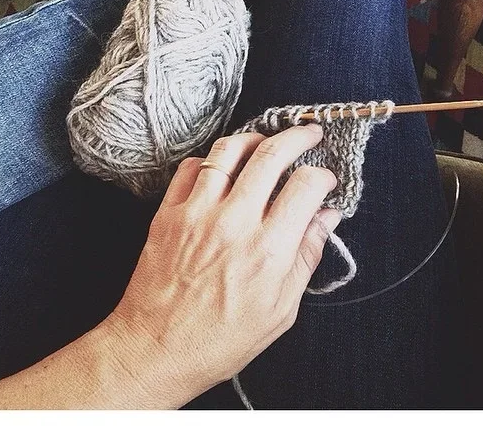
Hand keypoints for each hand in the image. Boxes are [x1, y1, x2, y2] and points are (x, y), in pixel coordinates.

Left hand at [110, 123, 341, 407]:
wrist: (156, 349)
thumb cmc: (221, 339)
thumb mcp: (280, 310)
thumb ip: (306, 257)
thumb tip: (327, 218)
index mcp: (268, 250)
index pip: (305, 185)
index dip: (322, 175)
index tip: (324, 178)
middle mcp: (234, 222)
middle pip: (271, 154)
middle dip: (298, 136)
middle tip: (308, 133)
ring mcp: (197, 212)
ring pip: (229, 150)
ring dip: (254, 138)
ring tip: (266, 141)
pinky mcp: (169, 212)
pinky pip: (192, 166)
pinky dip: (212, 159)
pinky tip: (223, 167)